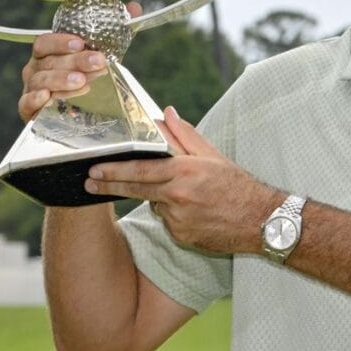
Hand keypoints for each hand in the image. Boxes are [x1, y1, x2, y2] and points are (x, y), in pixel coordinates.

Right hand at [18, 0, 141, 121]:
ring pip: (41, 81)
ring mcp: (31, 88)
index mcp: (47, 53)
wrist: (75, 110)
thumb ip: (115, 33)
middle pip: (49, 62)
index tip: (80, 43)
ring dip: (61, 80)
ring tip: (82, 82)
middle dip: (74, 62)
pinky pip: (26, 103)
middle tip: (97, 63)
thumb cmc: (83, 77)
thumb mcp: (100, 56)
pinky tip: (47, 97)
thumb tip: (134, 7)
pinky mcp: (28, 109)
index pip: (45, 42)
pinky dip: (35, 99)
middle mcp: (36, 68)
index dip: (60, 41)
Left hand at [85, 107, 282, 254]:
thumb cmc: (238, 185)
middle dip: (109, 185)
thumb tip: (165, 114)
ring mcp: (178, 219)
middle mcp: (177, 196)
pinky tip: (194, 212)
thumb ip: (184, 135)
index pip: (140, 169)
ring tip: (188, 196)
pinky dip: (173, 215)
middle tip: (89, 181)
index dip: (114, 170)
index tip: (94, 168)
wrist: (261, 221)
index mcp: (184, 171)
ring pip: (155, 205)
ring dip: (159, 198)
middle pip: (135, 189)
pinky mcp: (181, 237)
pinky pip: (167, 222)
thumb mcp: (212, 155)